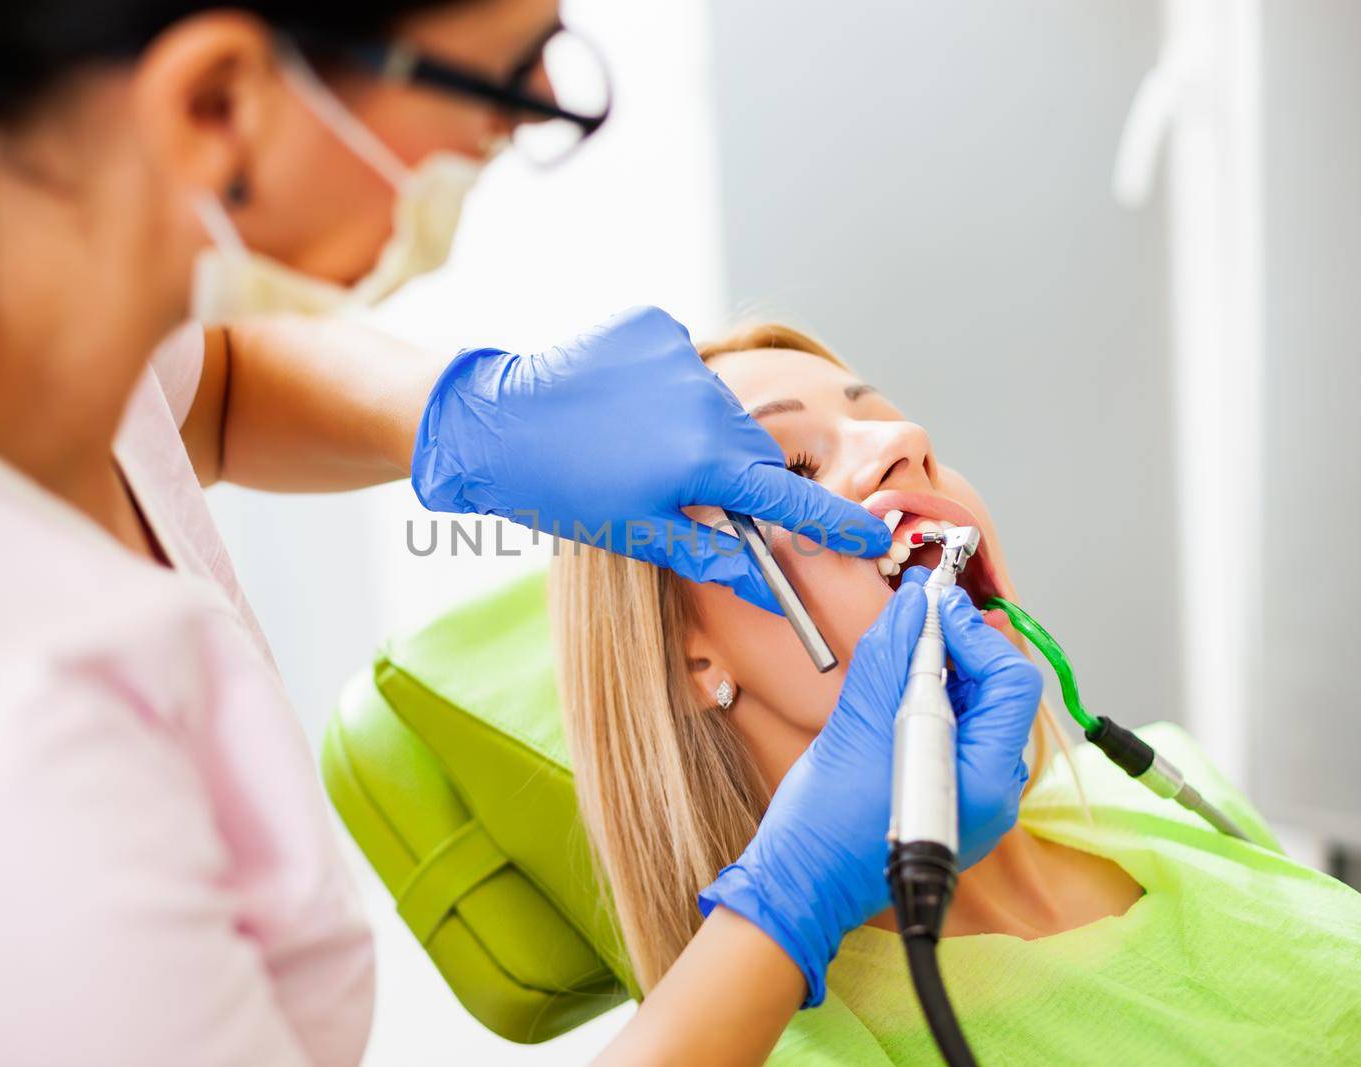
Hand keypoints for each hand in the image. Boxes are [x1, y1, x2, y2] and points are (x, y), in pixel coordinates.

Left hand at [410, 306, 889, 610]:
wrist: (488, 423)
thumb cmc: (559, 490)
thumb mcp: (639, 535)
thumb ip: (718, 557)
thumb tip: (778, 591)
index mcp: (700, 461)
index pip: (787, 499)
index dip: (833, 525)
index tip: (872, 540)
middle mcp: (702, 401)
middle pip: (754, 452)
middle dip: (740, 481)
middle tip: (699, 500)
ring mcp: (677, 355)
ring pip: (721, 410)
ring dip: (703, 435)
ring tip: (643, 449)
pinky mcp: (651, 327)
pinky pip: (685, 369)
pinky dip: (671, 392)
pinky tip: (627, 408)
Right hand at [698, 568, 1041, 1004]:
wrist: (801, 882)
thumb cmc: (827, 821)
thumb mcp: (859, 721)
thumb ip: (894, 653)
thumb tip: (917, 602)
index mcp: (984, 777)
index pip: (1009, 680)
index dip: (974, 634)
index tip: (932, 608)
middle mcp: (993, 791)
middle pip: (997, 693)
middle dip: (958, 648)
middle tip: (914, 620)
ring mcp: (974, 798)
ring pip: (975, 711)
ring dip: (941, 672)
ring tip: (898, 655)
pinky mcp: (950, 799)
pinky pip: (956, 735)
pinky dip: (931, 702)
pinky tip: (894, 693)